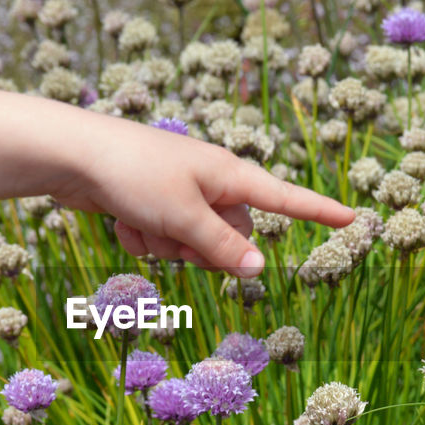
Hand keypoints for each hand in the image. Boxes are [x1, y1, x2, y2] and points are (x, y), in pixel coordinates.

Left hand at [51, 112, 354, 276]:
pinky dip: (141, 238)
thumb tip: (259, 269)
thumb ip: (223, 248)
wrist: (71, 155)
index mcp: (229, 175)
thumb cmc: (133, 176)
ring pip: (192, 245)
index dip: (319, 212)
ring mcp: (179, 193)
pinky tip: (121, 220)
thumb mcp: (184, 218)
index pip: (286, 198)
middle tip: (173, 235)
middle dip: (203, 250)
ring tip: (139, 221)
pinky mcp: (151, 204)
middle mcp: (210, 182)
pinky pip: (160, 239)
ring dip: (165, 246)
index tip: (352, 218)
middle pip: (232, 236)